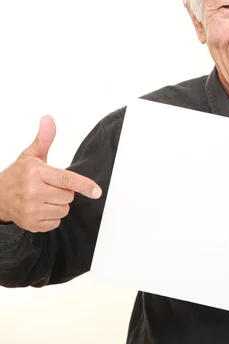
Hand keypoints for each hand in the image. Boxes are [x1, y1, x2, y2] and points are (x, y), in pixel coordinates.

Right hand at [0, 115, 101, 232]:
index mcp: (36, 173)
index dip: (83, 185)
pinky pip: (56, 222)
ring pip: (64, 210)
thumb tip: (48, 119)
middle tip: (50, 185)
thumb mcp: (31, 154)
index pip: (65, 179)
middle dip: (64, 191)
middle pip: (69, 196)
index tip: (96, 191)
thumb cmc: (18, 174)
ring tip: (44, 196)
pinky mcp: (31, 224)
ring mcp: (31, 210)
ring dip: (59, 204)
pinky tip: (40, 208)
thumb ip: (44, 138)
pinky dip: (52, 216)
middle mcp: (33, 192)